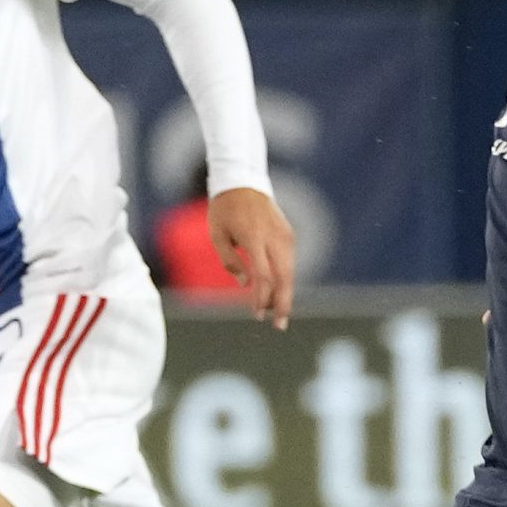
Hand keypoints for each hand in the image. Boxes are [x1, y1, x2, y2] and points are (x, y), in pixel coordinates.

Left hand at [208, 186, 295, 326]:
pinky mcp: (289, 234)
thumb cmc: (224, 209)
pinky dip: (284, 280)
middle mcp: (274, 237)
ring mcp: (285, 235)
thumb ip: (230, 261)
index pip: (264, 275)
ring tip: (277, 312)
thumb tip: (246, 285)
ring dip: (284, 294)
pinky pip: (289, 262)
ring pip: (290, 272)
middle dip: (282, 304)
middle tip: (279, 325)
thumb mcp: (216, 234)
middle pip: (284, 277)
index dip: (262, 298)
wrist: (243, 181)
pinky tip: (277, 292)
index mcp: (254, 237)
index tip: (257, 315)